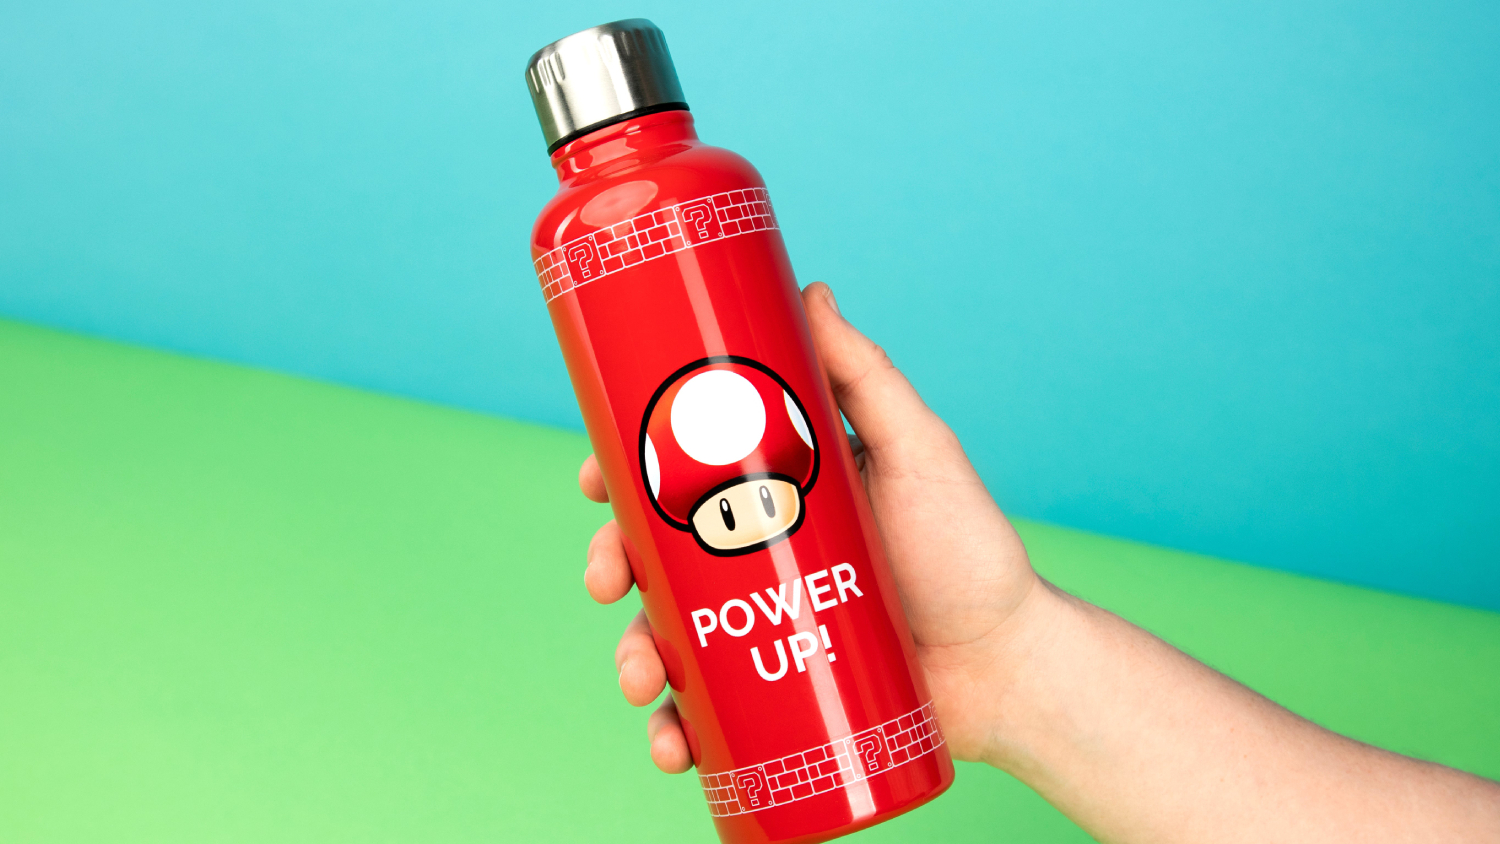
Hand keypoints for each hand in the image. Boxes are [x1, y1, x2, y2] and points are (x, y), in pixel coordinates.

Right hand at [578, 281, 1044, 772]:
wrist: (1008, 665)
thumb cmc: (967, 549)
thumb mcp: (917, 450)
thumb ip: (866, 375)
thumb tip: (809, 289)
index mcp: (771, 493)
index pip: (677, 473)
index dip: (621, 471)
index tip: (594, 475)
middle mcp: (752, 556)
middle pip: (652, 553)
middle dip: (610, 564)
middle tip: (607, 581)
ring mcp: (755, 626)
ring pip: (662, 634)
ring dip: (631, 655)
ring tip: (642, 678)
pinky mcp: (770, 693)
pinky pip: (700, 713)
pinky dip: (670, 730)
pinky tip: (670, 743)